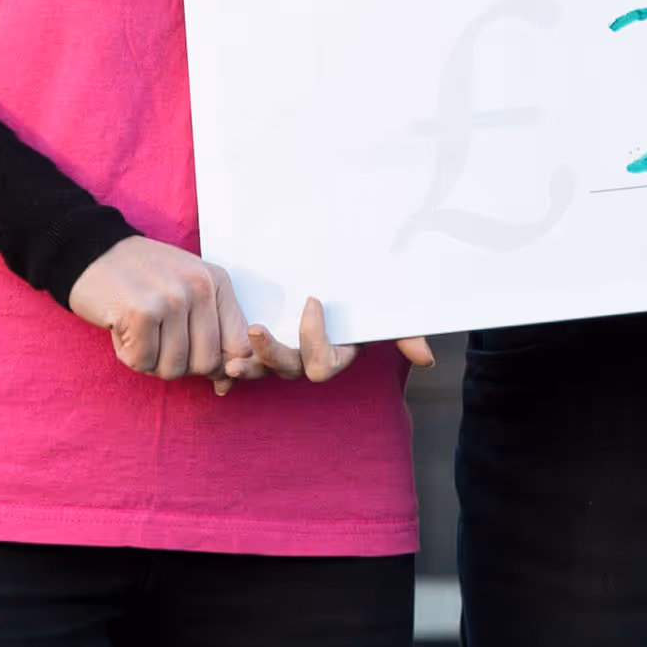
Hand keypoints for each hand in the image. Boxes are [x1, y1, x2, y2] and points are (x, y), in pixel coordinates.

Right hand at [67, 236, 264, 390]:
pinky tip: (122, 328)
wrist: (90, 251)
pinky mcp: (141, 312)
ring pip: (173, 368)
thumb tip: (226, 385)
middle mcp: (200, 287)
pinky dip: (128, 355)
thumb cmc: (140, 278)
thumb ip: (211, 333)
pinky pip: (143, 362)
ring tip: (139, 331)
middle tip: (157, 342)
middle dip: (178, 364)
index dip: (222, 367)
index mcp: (217, 282)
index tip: (202, 367)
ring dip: (150, 360)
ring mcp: (172, 299)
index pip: (240, 345)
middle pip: (206, 364)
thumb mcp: (185, 292)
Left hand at [243, 296, 441, 382]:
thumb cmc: (361, 298)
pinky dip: (230, 357)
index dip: (315, 337)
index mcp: (333, 355)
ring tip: (230, 354)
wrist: (330, 277)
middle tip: (255, 329)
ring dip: (245, 363)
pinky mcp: (256, 341)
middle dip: (270, 354)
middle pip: (287, 369)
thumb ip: (405, 333)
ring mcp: (279, 352)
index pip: (322, 363)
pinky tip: (219, 352)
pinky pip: (242, 357)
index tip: (312, 300)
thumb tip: (426, 358)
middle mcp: (304, 359)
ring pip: (260, 369)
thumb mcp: (384, 312)